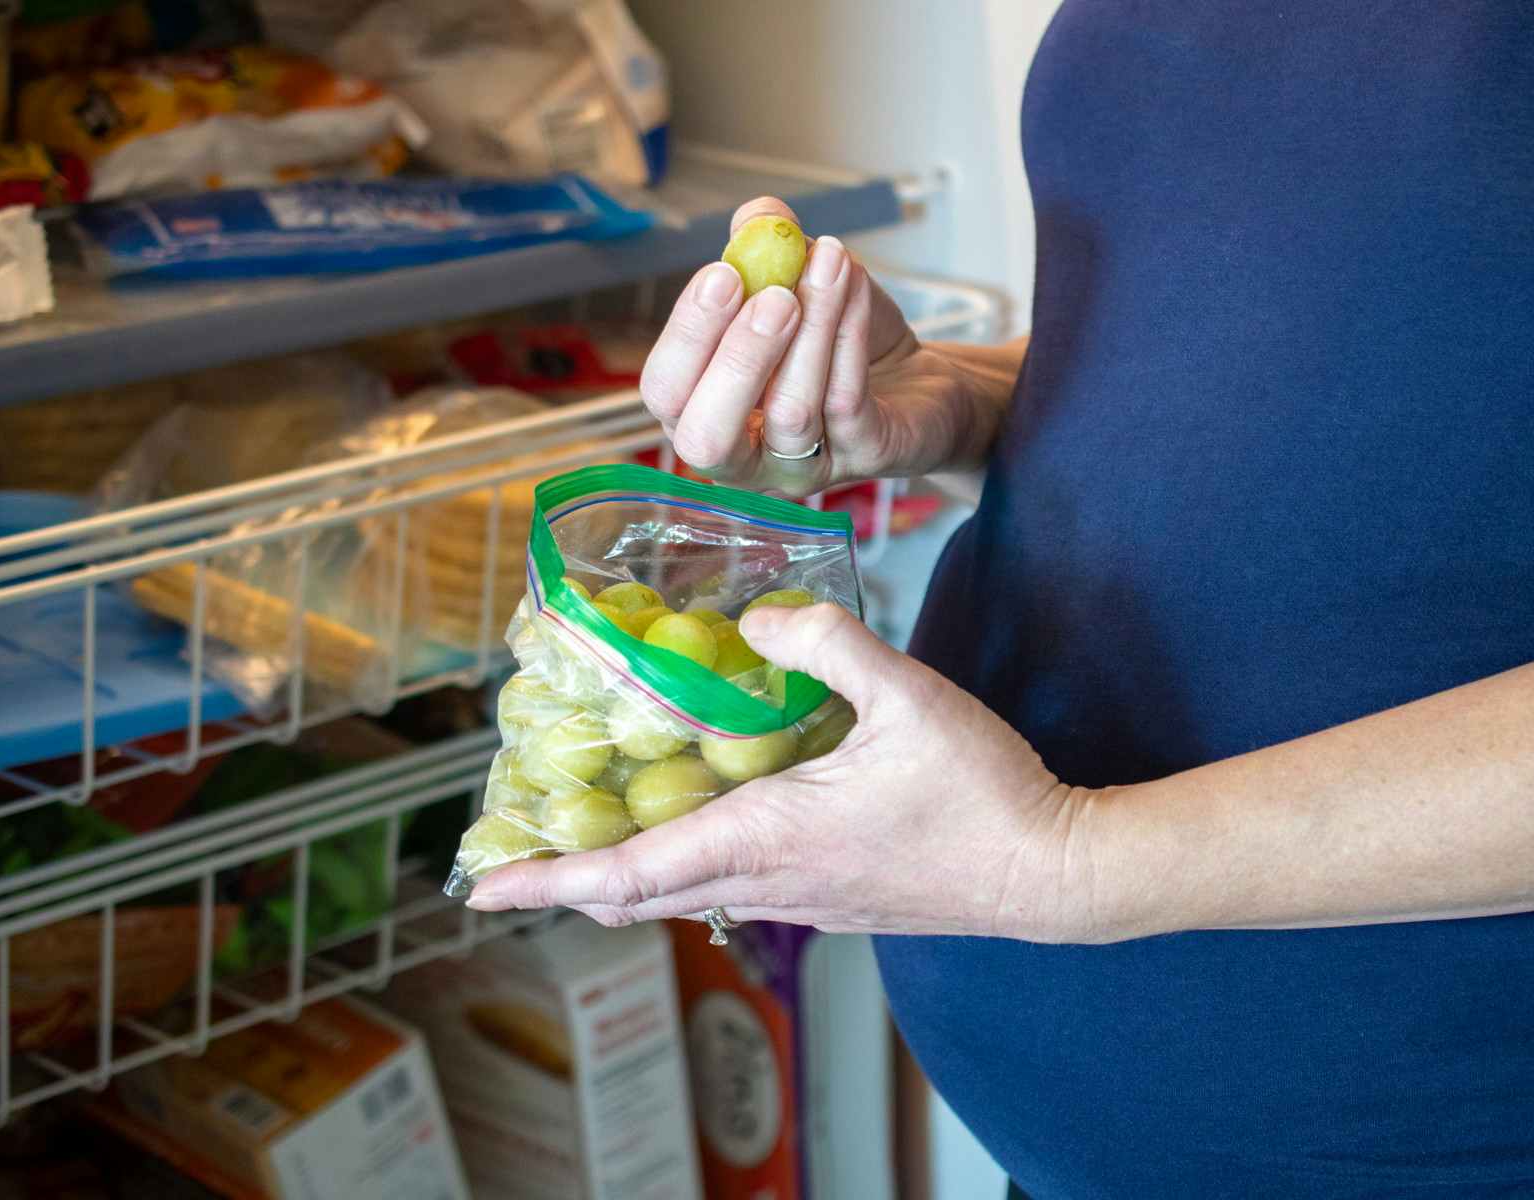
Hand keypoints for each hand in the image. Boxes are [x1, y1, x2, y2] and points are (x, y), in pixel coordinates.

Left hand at [465, 603, 1082, 941]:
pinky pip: (734, 892)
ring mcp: (803, 902)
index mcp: (769, 838)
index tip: (480, 884)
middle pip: (642, 897)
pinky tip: (702, 827)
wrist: (1052, 875)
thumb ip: (826, 643)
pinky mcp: (833, 903)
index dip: (548, 881)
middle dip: (570, 881)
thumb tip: (757, 619)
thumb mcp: (908, 695)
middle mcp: (771, 882)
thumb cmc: (982, 794)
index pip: (632, 873)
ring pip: (687, 898)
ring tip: (588, 836)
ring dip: (628, 875)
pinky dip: (687, 869)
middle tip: (517, 852)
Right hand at [639, 196, 998, 495]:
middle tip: (773, 295)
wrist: (918, 382)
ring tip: (831, 263)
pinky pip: (846, 403)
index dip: (686, 336)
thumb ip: (767, 252)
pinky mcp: (863, 458)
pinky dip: (848, 335)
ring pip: (790, 412)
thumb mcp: (799, 287)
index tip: (722, 274)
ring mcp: (803, 467)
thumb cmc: (841, 343)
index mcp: (704, 411)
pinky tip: (856, 286)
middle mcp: (744, 457)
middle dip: (736, 360)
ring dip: (811, 329)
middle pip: (708, 436)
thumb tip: (756, 217)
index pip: (667, 392)